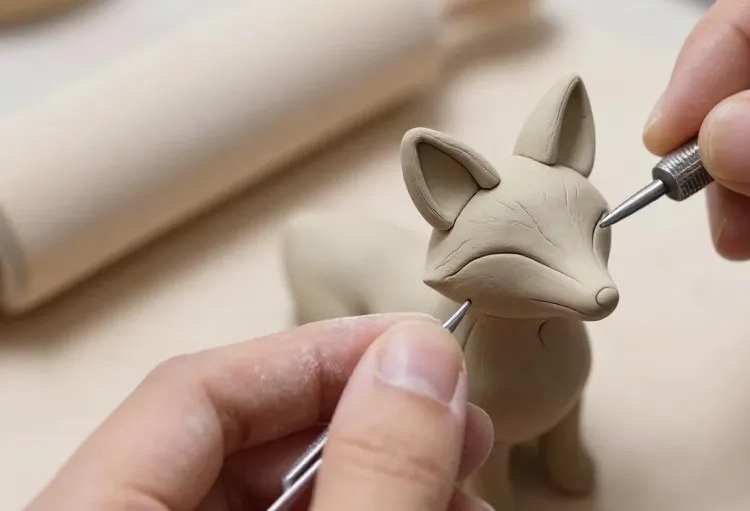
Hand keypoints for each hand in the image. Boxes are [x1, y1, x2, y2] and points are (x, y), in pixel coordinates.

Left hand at [26, 314, 494, 509]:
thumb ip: (372, 473)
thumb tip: (420, 360)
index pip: (195, 392)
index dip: (317, 355)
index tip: (417, 349)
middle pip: (239, 442)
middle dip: (369, 423)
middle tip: (456, 425)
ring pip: (272, 496)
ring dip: (379, 475)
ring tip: (458, 492)